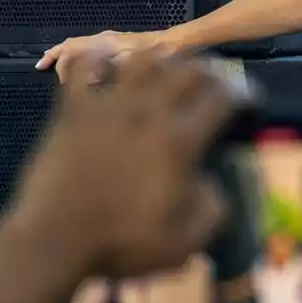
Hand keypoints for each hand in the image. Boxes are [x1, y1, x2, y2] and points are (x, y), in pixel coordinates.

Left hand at [11, 50, 244, 278]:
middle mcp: (147, 112)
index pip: (222, 98)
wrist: (53, 241)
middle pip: (188, 69)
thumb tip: (212, 184)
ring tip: (169, 68)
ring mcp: (108, 105)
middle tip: (213, 81)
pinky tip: (108, 61)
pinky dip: (99, 58)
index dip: (242, 92)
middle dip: (210, 70)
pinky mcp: (74, 109)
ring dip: (163, 59)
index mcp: (178, 141)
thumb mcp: (185, 243)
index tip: (247, 98)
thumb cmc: (121, 244)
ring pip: (142, 59)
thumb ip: (212, 208)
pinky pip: (86, 67)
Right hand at [35, 30, 183, 84]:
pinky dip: (78, 52)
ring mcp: (111, 40)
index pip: (73, 50)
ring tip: (50, 60)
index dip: (63, 66)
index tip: (62, 83)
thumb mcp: (134, 65)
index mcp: (105, 43)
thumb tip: (89, 78)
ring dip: (64, 52)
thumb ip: (108, 70)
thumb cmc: (159, 55)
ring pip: (80, 43)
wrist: (177, 44)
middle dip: (55, 55)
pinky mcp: (118, 44)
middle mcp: (105, 39)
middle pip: (72, 44)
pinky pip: (90, 46)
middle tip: (41, 66)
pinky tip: (79, 63)